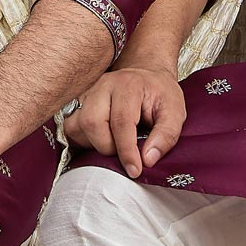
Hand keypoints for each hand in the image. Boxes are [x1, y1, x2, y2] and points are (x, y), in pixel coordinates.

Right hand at [62, 65, 185, 175]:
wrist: (146, 74)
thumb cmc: (159, 94)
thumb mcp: (175, 112)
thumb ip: (166, 136)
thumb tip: (148, 160)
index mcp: (128, 86)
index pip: (121, 122)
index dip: (127, 151)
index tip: (135, 170)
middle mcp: (102, 86)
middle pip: (92, 123)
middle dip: (107, 147)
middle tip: (124, 152)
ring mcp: (86, 93)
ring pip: (75, 126)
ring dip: (92, 144)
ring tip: (112, 144)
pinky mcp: (77, 102)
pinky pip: (70, 127)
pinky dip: (83, 140)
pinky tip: (100, 140)